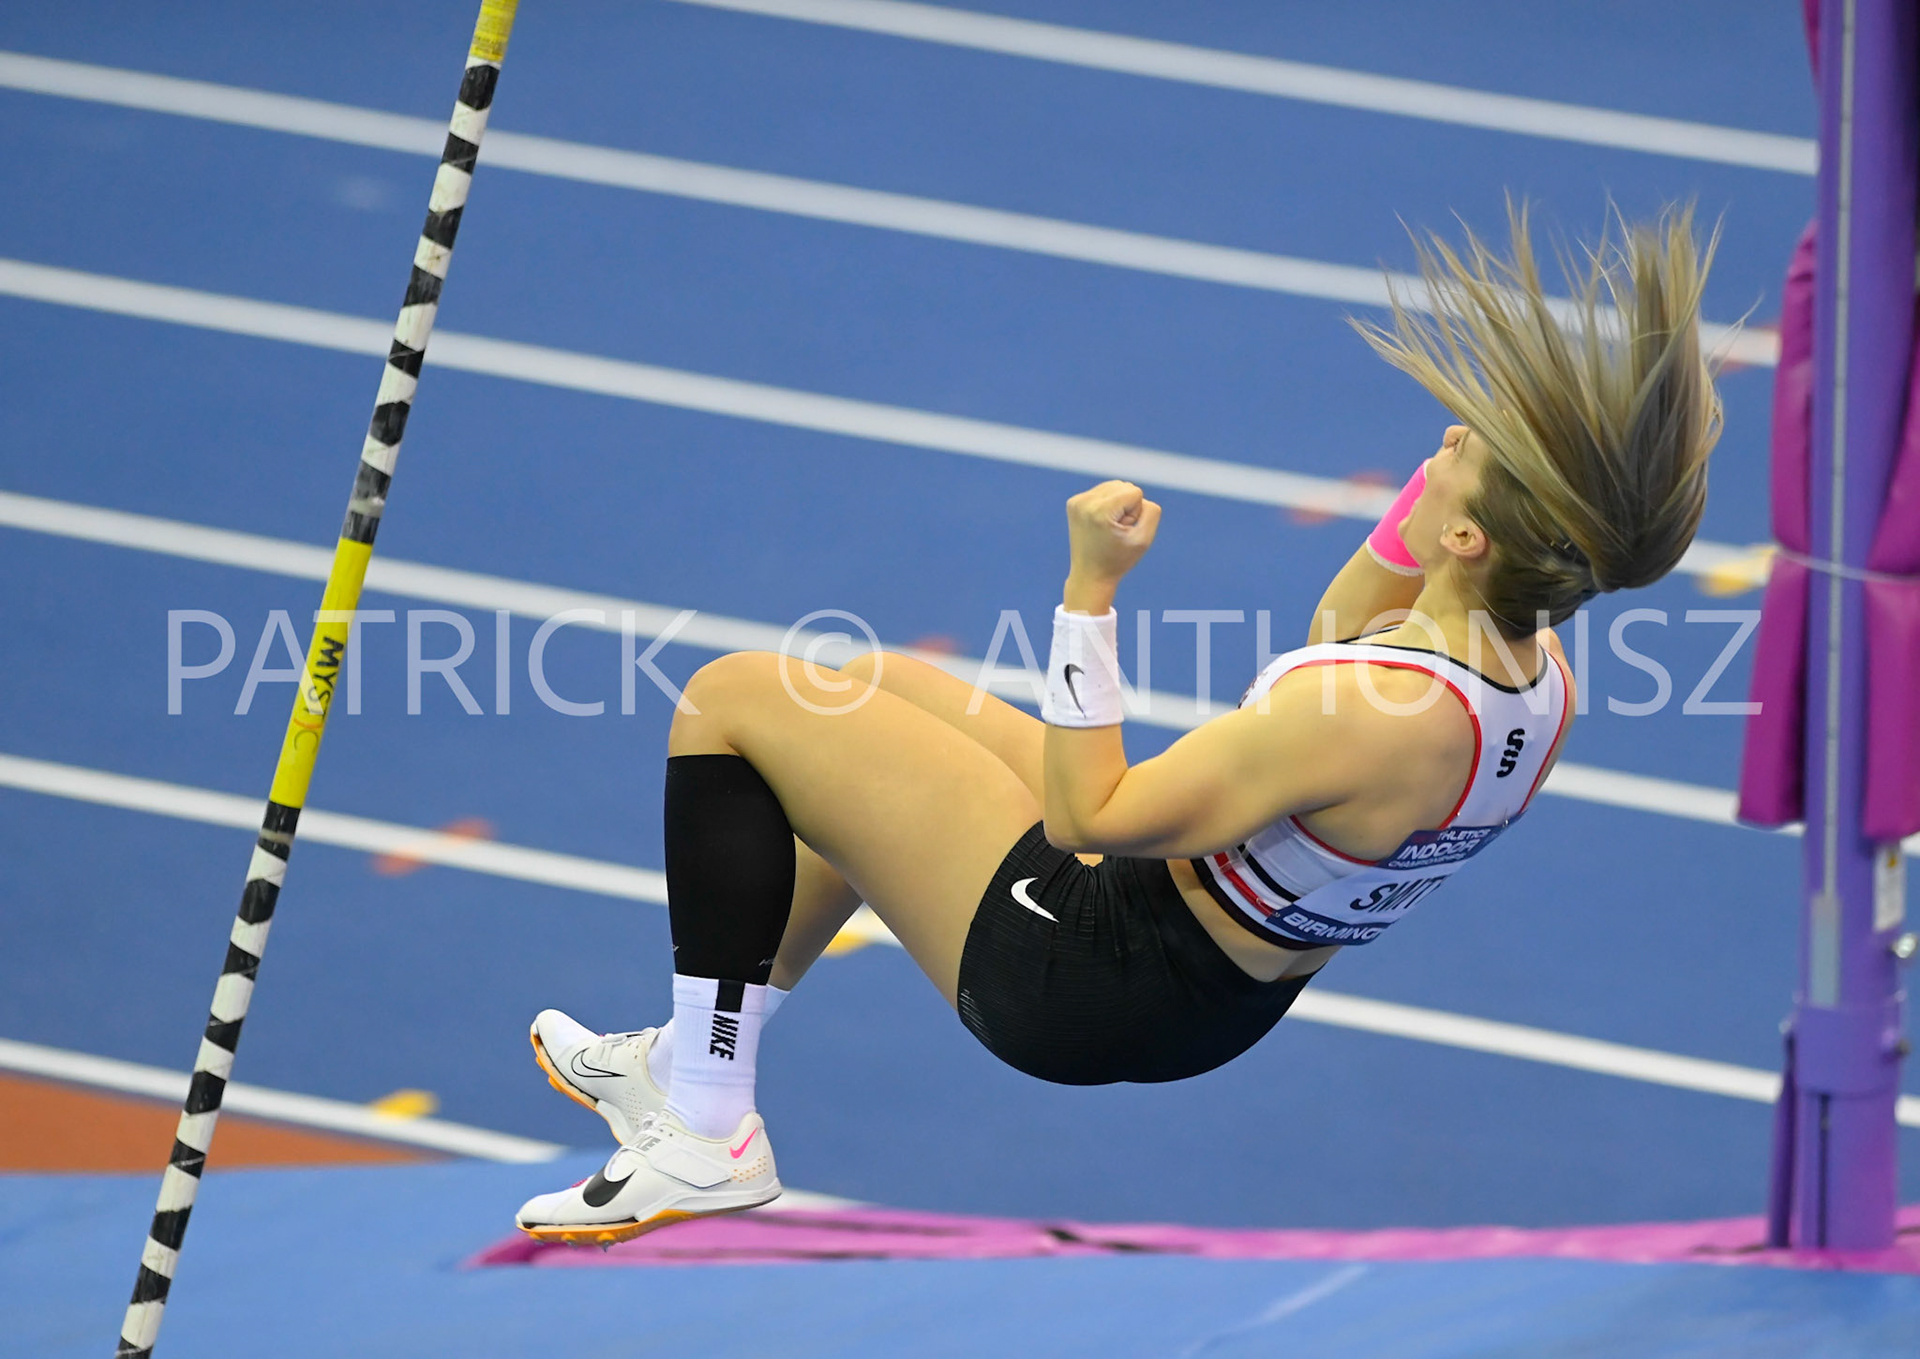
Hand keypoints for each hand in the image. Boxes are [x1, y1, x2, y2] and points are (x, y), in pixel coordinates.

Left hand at [1063, 480, 1160, 610]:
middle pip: (1124, 486)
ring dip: (1118, 505)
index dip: (1136, 514)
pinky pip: (1102, 491)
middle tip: (1115, 531)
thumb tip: (1138, 495)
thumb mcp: (1144, 539)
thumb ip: (1151, 512)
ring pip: (1114, 486)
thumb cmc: (1118, 560)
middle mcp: (1084, 502)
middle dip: (1127, 507)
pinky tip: (1100, 523)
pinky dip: (1107, 505)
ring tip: (1108, 527)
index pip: (1135, 492)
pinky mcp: (1073, 502)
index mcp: (1100, 511)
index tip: (1122, 532)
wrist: (1090, 575)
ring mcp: (1076, 501)